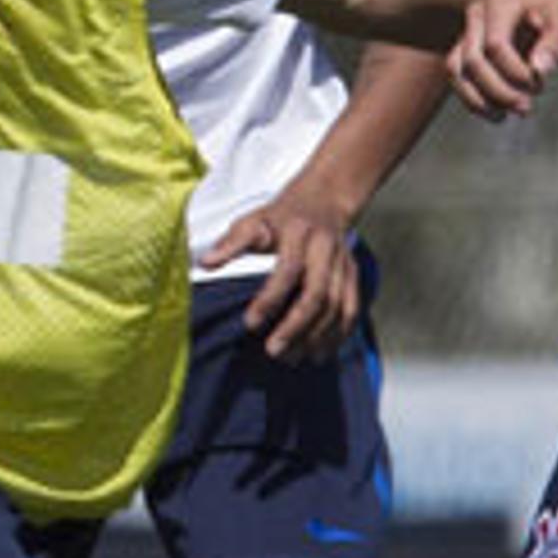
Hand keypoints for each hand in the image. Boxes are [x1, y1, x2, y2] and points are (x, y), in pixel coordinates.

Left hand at [202, 186, 361, 361]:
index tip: (250, 324)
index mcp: (299, 233)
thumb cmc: (279, 216)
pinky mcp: (353, 275)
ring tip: (292, 359)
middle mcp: (325, 248)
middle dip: (296, 326)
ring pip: (337, 306)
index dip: (270, 299)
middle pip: (317, 293)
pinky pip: (351, 310)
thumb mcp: (252, 221)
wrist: (324, 199)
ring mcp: (343, 263)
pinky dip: (338, 335)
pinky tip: (319, 354)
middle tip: (273, 352)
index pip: (288, 270)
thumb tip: (204, 263)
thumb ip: (230, 243)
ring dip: (316, 336)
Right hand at [448, 0, 557, 118]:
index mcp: (501, 2)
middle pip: (473, 61)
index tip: (540, 83)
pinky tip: (498, 113)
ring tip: (504, 116)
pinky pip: (458, 78)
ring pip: (456, 71)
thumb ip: (557, 43)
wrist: (552, 4)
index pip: (496, 45)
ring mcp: (467, 31)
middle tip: (525, 108)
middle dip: (499, 91)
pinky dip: (473, 100)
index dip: (516, 72)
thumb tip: (538, 70)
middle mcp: (478, 14)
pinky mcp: (465, 50)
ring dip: (479, 100)